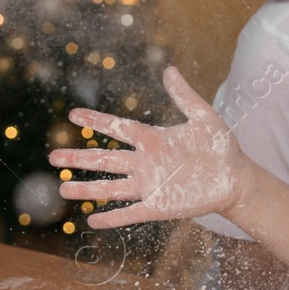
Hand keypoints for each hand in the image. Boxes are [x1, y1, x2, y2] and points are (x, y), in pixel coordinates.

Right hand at [48, 66, 247, 229]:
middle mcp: (146, 163)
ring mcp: (151, 186)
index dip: (97, 121)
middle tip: (52, 156)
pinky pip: (132, 213)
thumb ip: (184, 96)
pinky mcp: (160, 206)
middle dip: (79, 158)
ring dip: (88, 188)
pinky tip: (91, 220)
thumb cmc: (220, 147)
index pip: (119, 128)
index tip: (73, 114)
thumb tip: (169, 69)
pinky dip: (112, 217)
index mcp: (154, 139)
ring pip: (112, 187)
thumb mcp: (203, 117)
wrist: (236, 178)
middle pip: (106, 159)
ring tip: (63, 187)